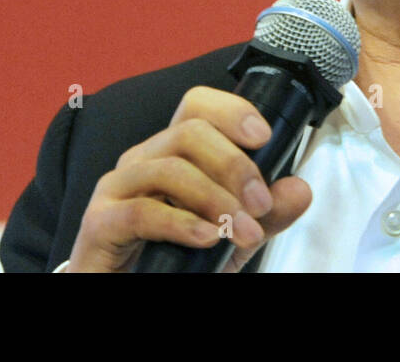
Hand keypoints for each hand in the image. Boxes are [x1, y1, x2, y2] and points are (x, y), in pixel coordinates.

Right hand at [67, 86, 311, 271]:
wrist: (127, 293)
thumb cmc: (175, 261)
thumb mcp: (233, 236)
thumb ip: (267, 214)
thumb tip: (299, 189)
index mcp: (172, 151)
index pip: (198, 106)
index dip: (232, 111)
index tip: (264, 138)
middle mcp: (143, 160)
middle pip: (189, 131)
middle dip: (235, 165)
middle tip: (260, 204)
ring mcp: (117, 188)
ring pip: (170, 167)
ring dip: (216, 199)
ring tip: (243, 231)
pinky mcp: (99, 223)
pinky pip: (141, 211)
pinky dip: (181, 223)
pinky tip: (207, 238)